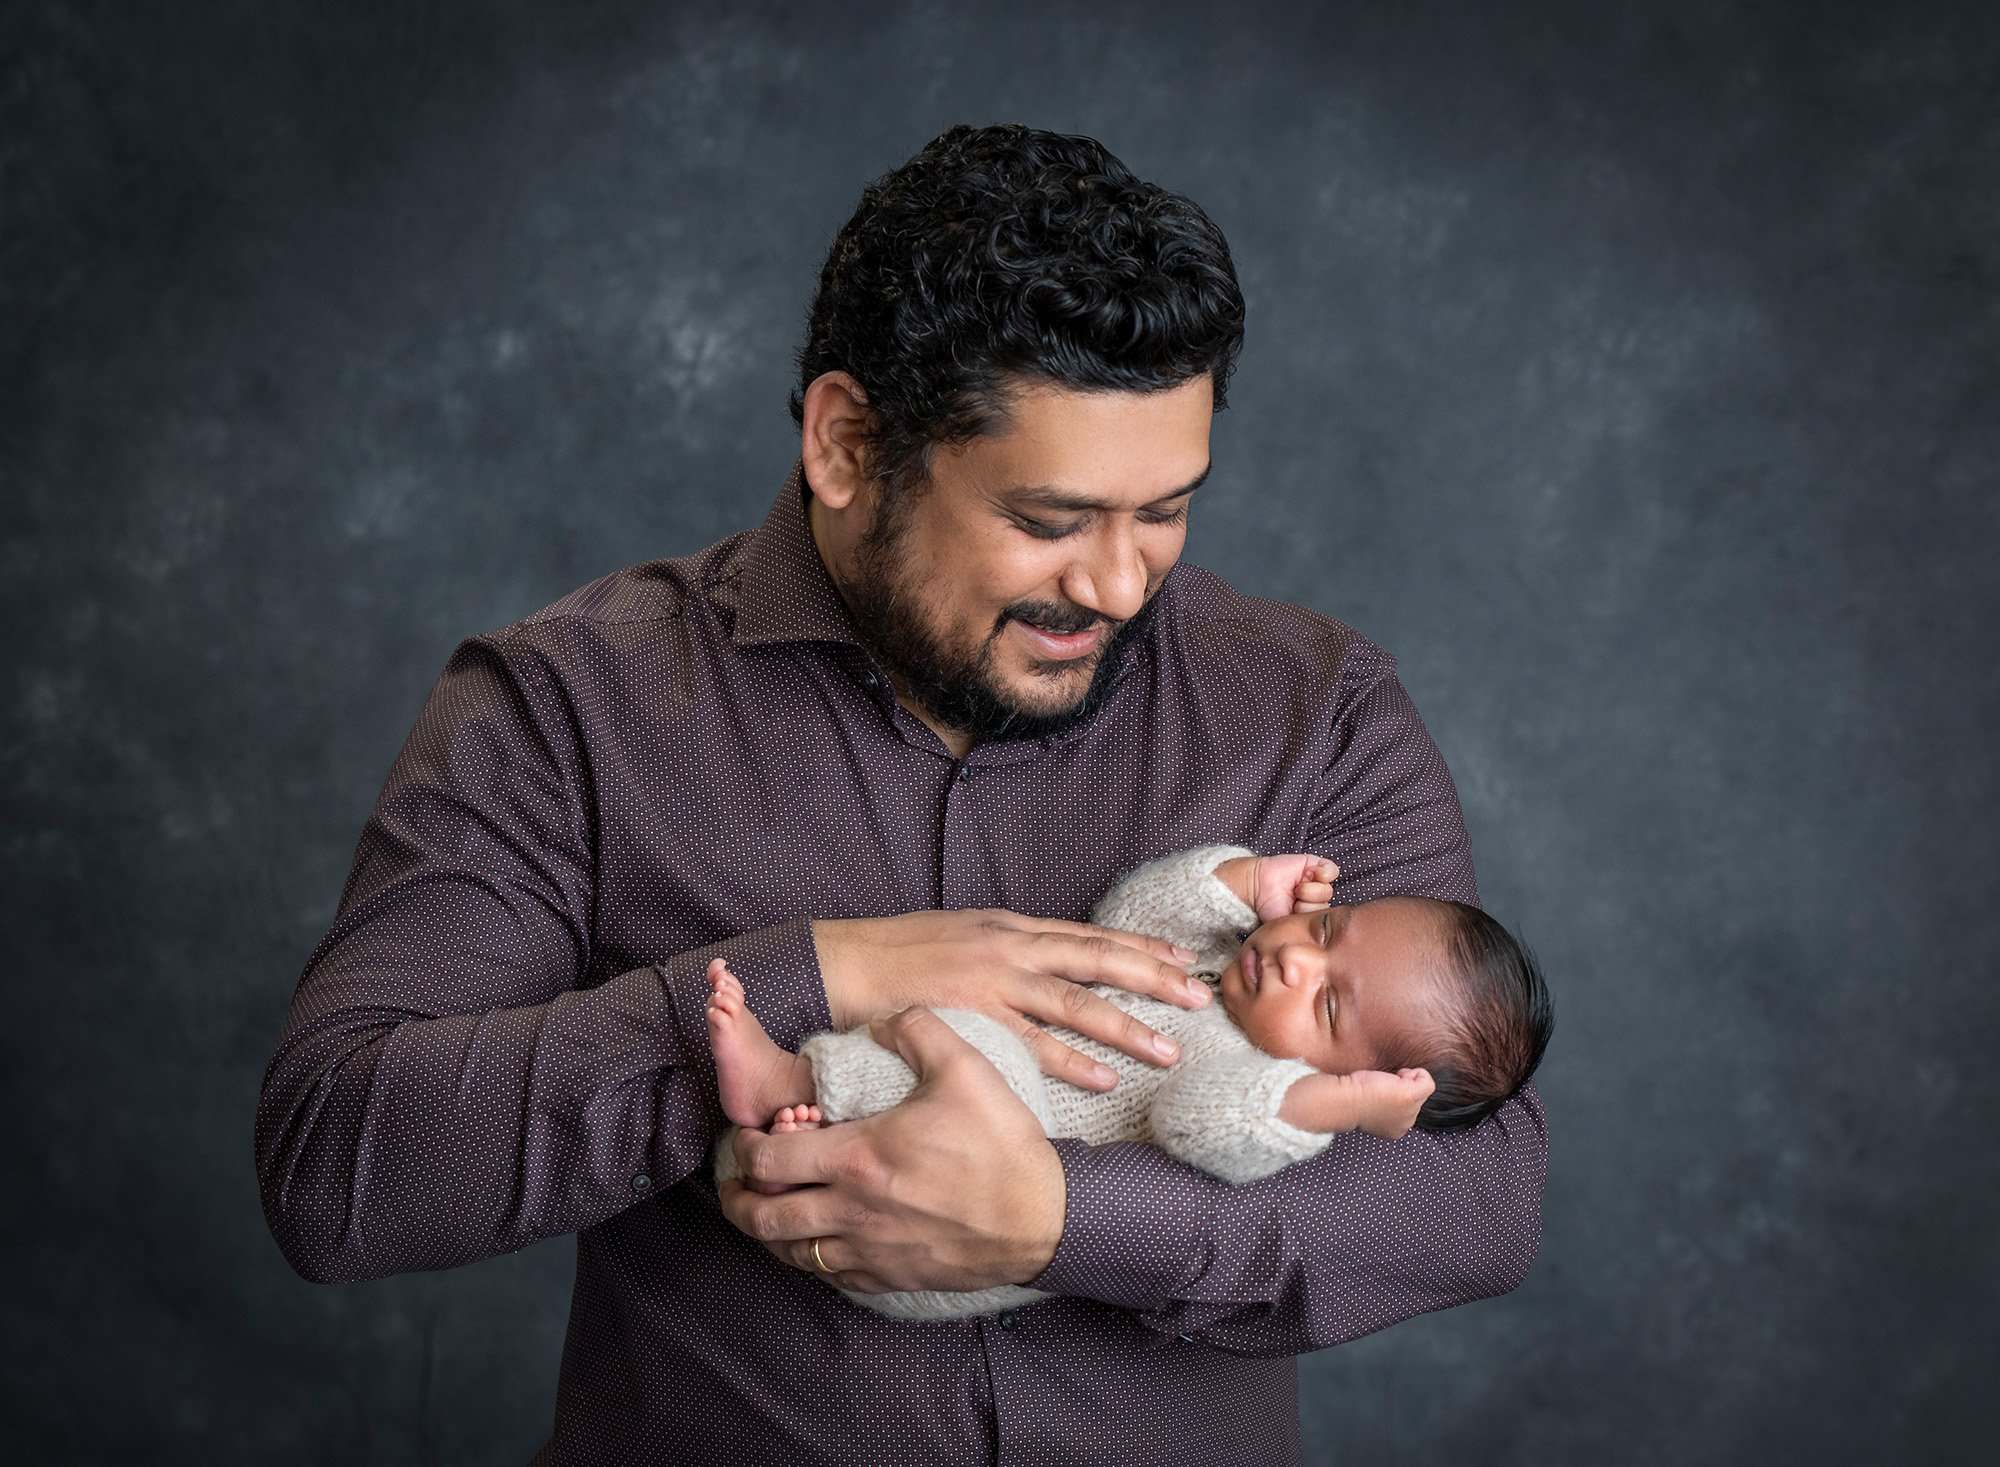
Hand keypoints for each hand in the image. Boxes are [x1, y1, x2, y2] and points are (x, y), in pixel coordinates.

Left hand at [717, 1006, 1065, 1292]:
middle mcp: (851, 1211)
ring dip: (769, 1233)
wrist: (1042, 1217)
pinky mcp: (891, 1277)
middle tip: (736, 1182)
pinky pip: (831, 1277)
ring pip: (791, 1254)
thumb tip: (883, 1019)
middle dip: (738, 1199)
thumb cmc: (1000, 1144)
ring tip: (767, 1212)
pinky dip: (811, 1259)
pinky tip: (818, 1241)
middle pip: (763, 1219)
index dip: (745, 1148)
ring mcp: (869, 1251)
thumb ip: (916, 1029)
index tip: (750, 1135)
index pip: (768, 1160)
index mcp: (856, 1159)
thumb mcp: (964, 1067)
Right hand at [812, 908, 1208, 1092]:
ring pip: (1076, 1003)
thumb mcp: (963, 936)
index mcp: (1011, 926)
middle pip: (1098, 960)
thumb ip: (1007, 950)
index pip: (1090, 936)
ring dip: (1126, 1027)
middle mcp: (1011, 948)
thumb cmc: (898, 954)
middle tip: (1200, 998)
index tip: (1183, 959)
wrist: (842, 964)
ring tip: (1168, 1049)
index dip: (1140, 948)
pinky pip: (1031, 1045)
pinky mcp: (972, 1018)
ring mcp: (993, 983)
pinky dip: (1071, 1061)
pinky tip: (1104, 1078)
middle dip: (1153, 979)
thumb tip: (1047, 964)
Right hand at [1214, 853, 1339, 922]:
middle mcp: (1316, 899)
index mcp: (1312, 915)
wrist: (1255, 889)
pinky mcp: (1316, 865)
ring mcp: (1317, 882)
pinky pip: (1332, 870)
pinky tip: (1308, 874)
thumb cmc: (1268, 910)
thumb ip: (1305, 934)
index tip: (1294, 914)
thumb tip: (1319, 948)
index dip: (1311, 919)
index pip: (1325, 922)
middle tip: (1293, 902)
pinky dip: (1322, 873)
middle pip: (1326, 905)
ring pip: (1327, 890)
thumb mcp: (1288, 928)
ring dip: (1309, 891)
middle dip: (1308, 906)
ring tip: (1295, 889)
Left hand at [1278, 1066, 1433, 1138]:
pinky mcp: (1413, 1097)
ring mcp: (1411, 1111)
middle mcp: (1406, 1124)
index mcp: (1395, 1129)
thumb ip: (1384, 1104)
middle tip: (1381, 1085)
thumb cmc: (1350, 1099)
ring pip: (1420, 1088)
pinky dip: (1417, 1073)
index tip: (1377, 1091)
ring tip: (1386, 1082)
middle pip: (1414, 1097)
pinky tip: (1399, 1075)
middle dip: (1401, 1085)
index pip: (1405, 1106)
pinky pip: (1428, 1082)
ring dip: (1405, 1079)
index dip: (1394, 1092)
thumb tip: (1390, 1091)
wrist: (1344, 1101)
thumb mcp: (1370, 1104)